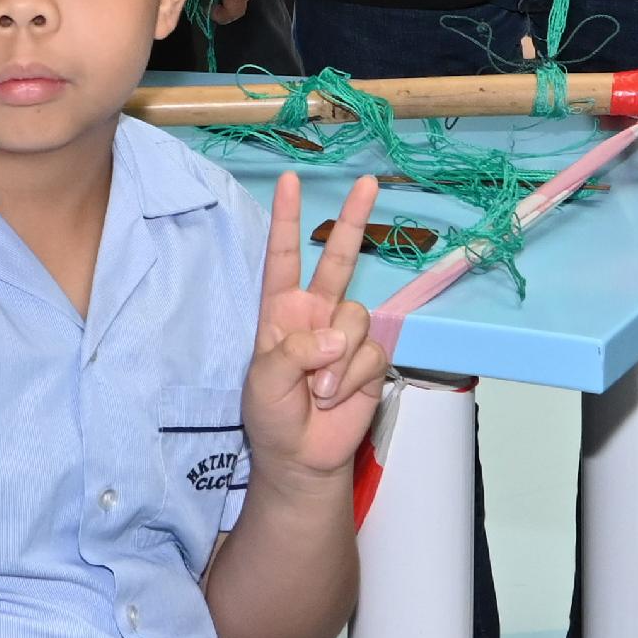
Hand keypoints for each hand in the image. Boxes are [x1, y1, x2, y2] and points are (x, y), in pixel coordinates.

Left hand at [246, 171, 390, 482]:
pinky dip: (354, 378)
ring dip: (339, 360)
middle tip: (366, 182)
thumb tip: (334, 336)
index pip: (282, 257)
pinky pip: (373, 353)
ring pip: (357, 317)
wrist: (301, 457)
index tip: (290, 180)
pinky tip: (338, 398)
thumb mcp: (265, 380)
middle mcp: (317, 314)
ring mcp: (346, 336)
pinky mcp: (371, 360)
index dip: (286, 219)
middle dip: (353, 220)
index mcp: (281, 310)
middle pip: (338, 259)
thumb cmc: (272, 415)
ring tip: (320, 391)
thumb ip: (294, 352)